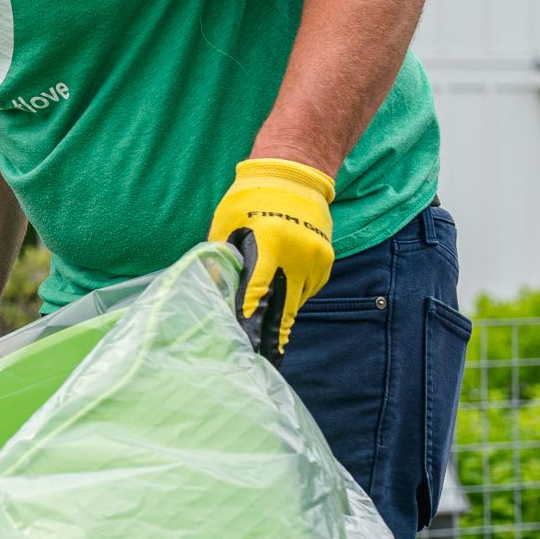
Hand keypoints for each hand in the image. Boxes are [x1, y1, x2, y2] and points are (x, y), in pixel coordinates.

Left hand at [206, 157, 335, 347]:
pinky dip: (293, 295)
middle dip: (273, 339)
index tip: (244, 348)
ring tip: (266, 328)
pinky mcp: (326, 261)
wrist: (292, 175)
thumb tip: (213, 295)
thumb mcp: (226, 225)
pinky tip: (282, 288)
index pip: (257, 294)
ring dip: (281, 313)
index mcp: (271, 242)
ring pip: (296, 303)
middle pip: (284, 310)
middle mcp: (299, 254)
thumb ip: (221, 261)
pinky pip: (307, 291)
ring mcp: (316, 259)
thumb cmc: (249, 200)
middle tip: (264, 363)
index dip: (249, 323)